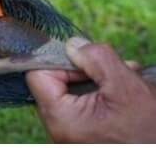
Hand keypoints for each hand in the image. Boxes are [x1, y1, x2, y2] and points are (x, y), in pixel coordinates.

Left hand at [27, 37, 155, 141]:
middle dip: (86, 69)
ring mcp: (71, 135)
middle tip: (116, 66)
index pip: (37, 75)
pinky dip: (102, 94)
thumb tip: (72, 45)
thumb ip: (96, 59)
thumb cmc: (149, 131)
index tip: (86, 57)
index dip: (59, 59)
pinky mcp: (84, 136)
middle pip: (55, 83)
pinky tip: (125, 91)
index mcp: (61, 119)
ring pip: (73, 93)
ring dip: (99, 80)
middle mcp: (59, 130)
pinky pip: (84, 107)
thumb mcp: (126, 87)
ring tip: (128, 76)